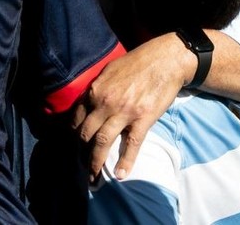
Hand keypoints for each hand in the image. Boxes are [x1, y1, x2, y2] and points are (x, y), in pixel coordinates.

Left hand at [72, 33, 194, 180]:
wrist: (165, 60)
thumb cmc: (138, 62)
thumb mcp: (110, 70)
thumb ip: (97, 88)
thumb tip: (87, 103)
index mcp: (95, 90)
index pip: (77, 119)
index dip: (74, 135)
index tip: (75, 146)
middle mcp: (105, 102)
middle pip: (86, 134)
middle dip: (81, 153)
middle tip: (81, 166)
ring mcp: (124, 112)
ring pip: (102, 142)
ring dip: (95, 163)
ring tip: (93, 178)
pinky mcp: (143, 119)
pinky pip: (131, 144)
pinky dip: (125, 162)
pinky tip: (121, 175)